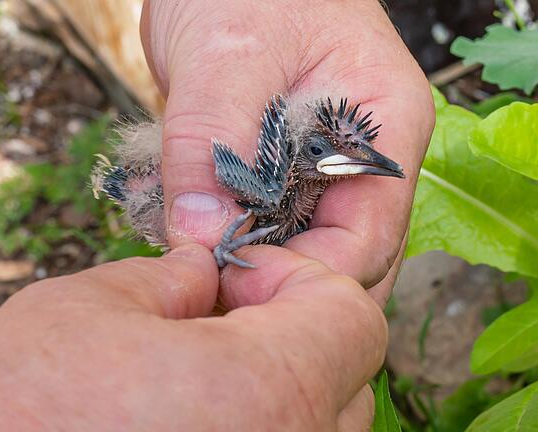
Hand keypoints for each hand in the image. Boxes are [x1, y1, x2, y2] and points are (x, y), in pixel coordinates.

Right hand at [0, 245, 386, 430]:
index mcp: (261, 390)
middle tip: (207, 316)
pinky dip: (248, 426)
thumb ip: (164, 279)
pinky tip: (177, 417)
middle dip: (288, 329)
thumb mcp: (81, 310)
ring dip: (273, 385)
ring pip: (316, 429)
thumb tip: (200, 272)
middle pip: (347, 379)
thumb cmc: (3, 414)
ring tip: (188, 370)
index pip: (351, 315)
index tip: (231, 276)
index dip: (294, 277)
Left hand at [142, 0, 434, 303]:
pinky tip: (178, 232)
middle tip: (208, 287)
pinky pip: (251, 220)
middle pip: (335, 254)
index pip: (370, 236)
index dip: (314, 276)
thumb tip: (200, 234)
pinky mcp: (270, 171)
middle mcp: (355, 161)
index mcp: (381, 130)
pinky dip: (216, 232)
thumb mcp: (226, 57)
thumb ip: (213, 143)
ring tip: (187, 260)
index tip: (243, 283)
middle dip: (277, 280)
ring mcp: (313, 169)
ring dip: (241, 258)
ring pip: (290, 244)